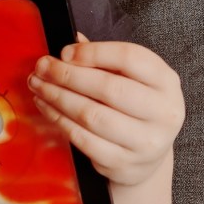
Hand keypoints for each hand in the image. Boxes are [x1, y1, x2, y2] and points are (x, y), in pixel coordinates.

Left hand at [28, 35, 184, 185]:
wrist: (147, 156)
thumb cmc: (133, 107)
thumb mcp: (130, 78)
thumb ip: (104, 58)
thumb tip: (73, 40)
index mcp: (166, 81)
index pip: (130, 58)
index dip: (93, 52)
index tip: (64, 52)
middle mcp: (163, 112)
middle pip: (108, 87)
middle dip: (67, 75)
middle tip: (41, 68)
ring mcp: (145, 142)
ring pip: (91, 115)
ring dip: (57, 97)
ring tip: (38, 85)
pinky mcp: (123, 163)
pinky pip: (82, 138)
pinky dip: (58, 119)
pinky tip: (46, 106)